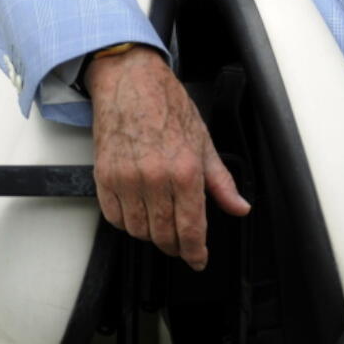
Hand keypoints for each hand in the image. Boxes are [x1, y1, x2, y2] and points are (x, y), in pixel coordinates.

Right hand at [87, 46, 249, 269]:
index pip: (191, 227)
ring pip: (138, 230)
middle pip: (163, 235)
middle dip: (176, 247)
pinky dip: (128, 223)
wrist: (131, 83)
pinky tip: (141, 215)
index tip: (199, 260)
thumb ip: (221, 182)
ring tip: (164, 228)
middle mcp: (154, 179)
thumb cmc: (168, 106)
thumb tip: (239, 207)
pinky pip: (115, 218)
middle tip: (184, 247)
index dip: (196, 251)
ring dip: (152, 236)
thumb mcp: (205, 142)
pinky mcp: (104, 178)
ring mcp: (125, 180)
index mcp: (185, 170)